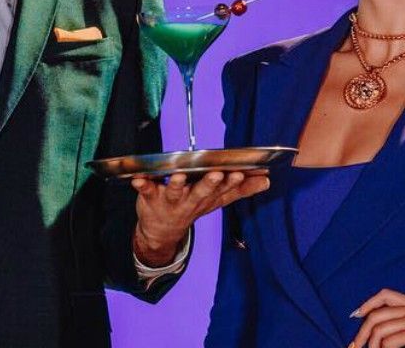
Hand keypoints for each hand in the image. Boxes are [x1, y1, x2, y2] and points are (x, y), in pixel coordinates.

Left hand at [130, 170, 269, 265]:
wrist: (162, 231)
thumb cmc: (192, 206)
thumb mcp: (218, 200)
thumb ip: (242, 189)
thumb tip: (267, 180)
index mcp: (208, 198)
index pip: (223, 190)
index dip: (232, 183)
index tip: (240, 173)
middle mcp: (191, 200)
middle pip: (202, 192)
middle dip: (209, 183)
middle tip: (217, 174)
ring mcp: (171, 200)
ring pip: (176, 192)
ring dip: (177, 184)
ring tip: (178, 176)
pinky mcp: (151, 197)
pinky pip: (146, 190)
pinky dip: (142, 184)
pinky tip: (138, 178)